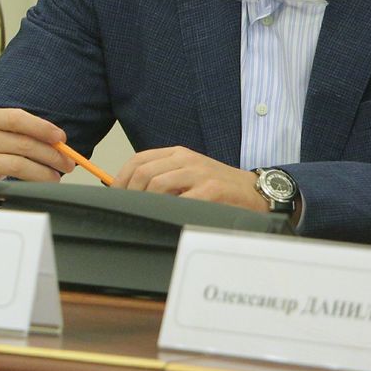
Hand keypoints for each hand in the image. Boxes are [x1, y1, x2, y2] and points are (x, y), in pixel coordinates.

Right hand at [0, 107, 73, 204]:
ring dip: (44, 173)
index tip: (61, 138)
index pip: (18, 118)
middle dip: (52, 155)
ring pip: (19, 165)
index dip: (42, 127)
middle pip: (23, 143)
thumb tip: (59, 145)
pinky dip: (27, 187)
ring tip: (54, 178)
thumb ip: (23, 135)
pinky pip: (7, 185)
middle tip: (67, 164)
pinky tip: (36, 189)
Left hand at [116, 146, 261, 208]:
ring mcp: (199, 173)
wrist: (254, 191)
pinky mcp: (212, 189)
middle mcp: (186, 159)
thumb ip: (163, 177)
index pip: (138, 160)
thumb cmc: (219, 187)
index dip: (122, 178)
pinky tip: (168, 216)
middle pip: (144, 172)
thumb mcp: (188, 174)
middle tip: (128, 208)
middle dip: (130, 193)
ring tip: (146, 213)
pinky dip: (169, 209)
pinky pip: (182, 200)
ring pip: (158, 184)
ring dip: (146, 201)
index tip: (116, 194)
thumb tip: (130, 192)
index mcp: (177, 154)